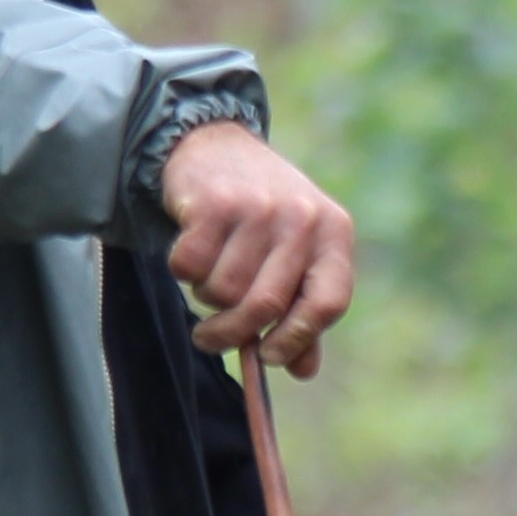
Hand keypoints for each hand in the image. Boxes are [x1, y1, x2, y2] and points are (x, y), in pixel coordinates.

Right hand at [160, 122, 356, 374]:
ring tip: (209, 273)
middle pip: (266, 306)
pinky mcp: (212, 203)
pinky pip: (189, 267)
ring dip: (205, 296)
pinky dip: (182, 271)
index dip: (298, 339)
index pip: (329, 303)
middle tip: (210, 339)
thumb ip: (302, 310)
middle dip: (232, 333)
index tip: (268, 357)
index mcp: (334, 233)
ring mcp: (258, 208)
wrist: (213, 145)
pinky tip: (192, 250)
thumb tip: (302, 370)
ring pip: (223, 291)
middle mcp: (302, 218)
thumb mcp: (295, 252)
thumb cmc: (262, 214)